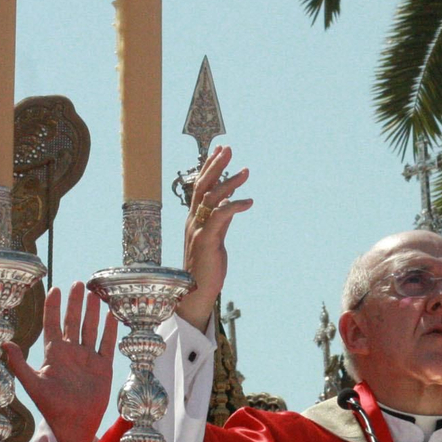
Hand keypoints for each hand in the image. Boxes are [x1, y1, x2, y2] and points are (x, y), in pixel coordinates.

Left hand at [4, 282, 116, 441]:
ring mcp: (87, 358)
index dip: (53, 307)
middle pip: (73, 321)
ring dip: (93, 312)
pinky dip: (110, 330)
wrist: (73, 424)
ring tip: (96, 294)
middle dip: (76, 303)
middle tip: (80, 284)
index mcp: (53, 353)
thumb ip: (19, 363)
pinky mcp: (103, 367)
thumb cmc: (51, 406)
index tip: (56, 289)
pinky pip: (107, 344)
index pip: (52, 324)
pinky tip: (112, 316)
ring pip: (91, 329)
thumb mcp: (32, 384)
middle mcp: (71, 352)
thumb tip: (4, 343)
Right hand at [176, 145, 251, 328]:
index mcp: (194, 219)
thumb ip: (221, 221)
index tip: (219, 150)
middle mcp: (193, 221)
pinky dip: (235, 205)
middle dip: (215, 165)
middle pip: (202, 186)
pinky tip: (249, 201)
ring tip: (246, 171)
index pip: (200, 187)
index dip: (209, 167)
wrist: (195, 293)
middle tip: (228, 148)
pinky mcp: (206, 240)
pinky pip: (220, 216)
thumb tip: (230, 203)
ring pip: (211, 198)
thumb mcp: (215, 239)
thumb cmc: (206, 268)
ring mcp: (198, 230)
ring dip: (229, 182)